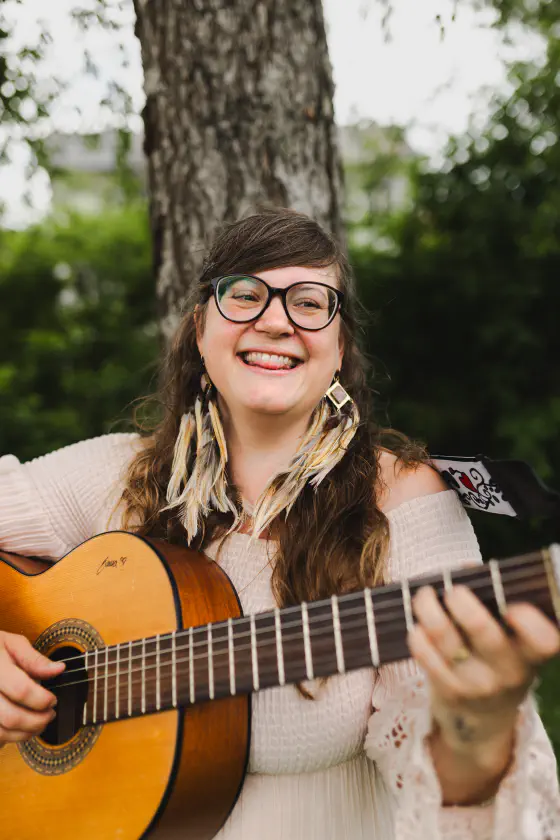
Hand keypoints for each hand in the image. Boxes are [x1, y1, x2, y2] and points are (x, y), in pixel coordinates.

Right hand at [0, 631, 64, 747]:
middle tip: (49, 715)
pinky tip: (17, 729)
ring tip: (37, 724)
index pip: (21, 690)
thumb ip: (33, 659)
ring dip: (24, 734)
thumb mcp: (11, 643)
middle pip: (11, 717)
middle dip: (37, 721)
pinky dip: (8, 738)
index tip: (53, 700)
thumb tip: (58, 669)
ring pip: (1, 733)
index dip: (42, 699)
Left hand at [407, 582, 559, 752]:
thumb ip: (493, 600)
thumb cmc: (496, 656)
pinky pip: (428, 659)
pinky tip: (416, 625)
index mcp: (530, 651)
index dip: (531, 624)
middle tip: (454, 591)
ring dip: (431, 612)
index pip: (543, 641)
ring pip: (449, 642)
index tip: (512, 606)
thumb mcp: (509, 637)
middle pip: (486, 634)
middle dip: (465, 607)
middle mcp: (509, 671)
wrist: (483, 716)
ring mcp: (479, 684)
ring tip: (424, 595)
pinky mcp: (450, 692)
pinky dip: (419, 637)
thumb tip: (466, 569)